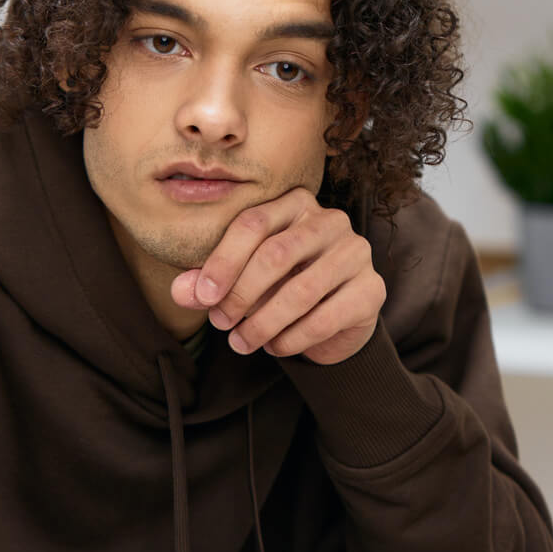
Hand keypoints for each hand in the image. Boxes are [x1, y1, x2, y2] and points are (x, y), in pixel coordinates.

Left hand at [170, 187, 385, 365]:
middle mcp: (330, 220)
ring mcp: (356, 252)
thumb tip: (181, 291)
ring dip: (263, 323)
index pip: (252, 223)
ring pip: (301, 290)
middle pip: (276, 254)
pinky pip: (325, 318)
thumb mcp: (240, 282)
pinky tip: (275, 348)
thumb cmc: (281, 288)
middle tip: (220, 324)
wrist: (336, 319)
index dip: (223, 261)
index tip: (203, 297)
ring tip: (241, 343)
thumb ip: (210, 283)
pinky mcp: (371, 289)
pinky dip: (293, 338)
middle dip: (241, 295)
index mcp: (294, 203)